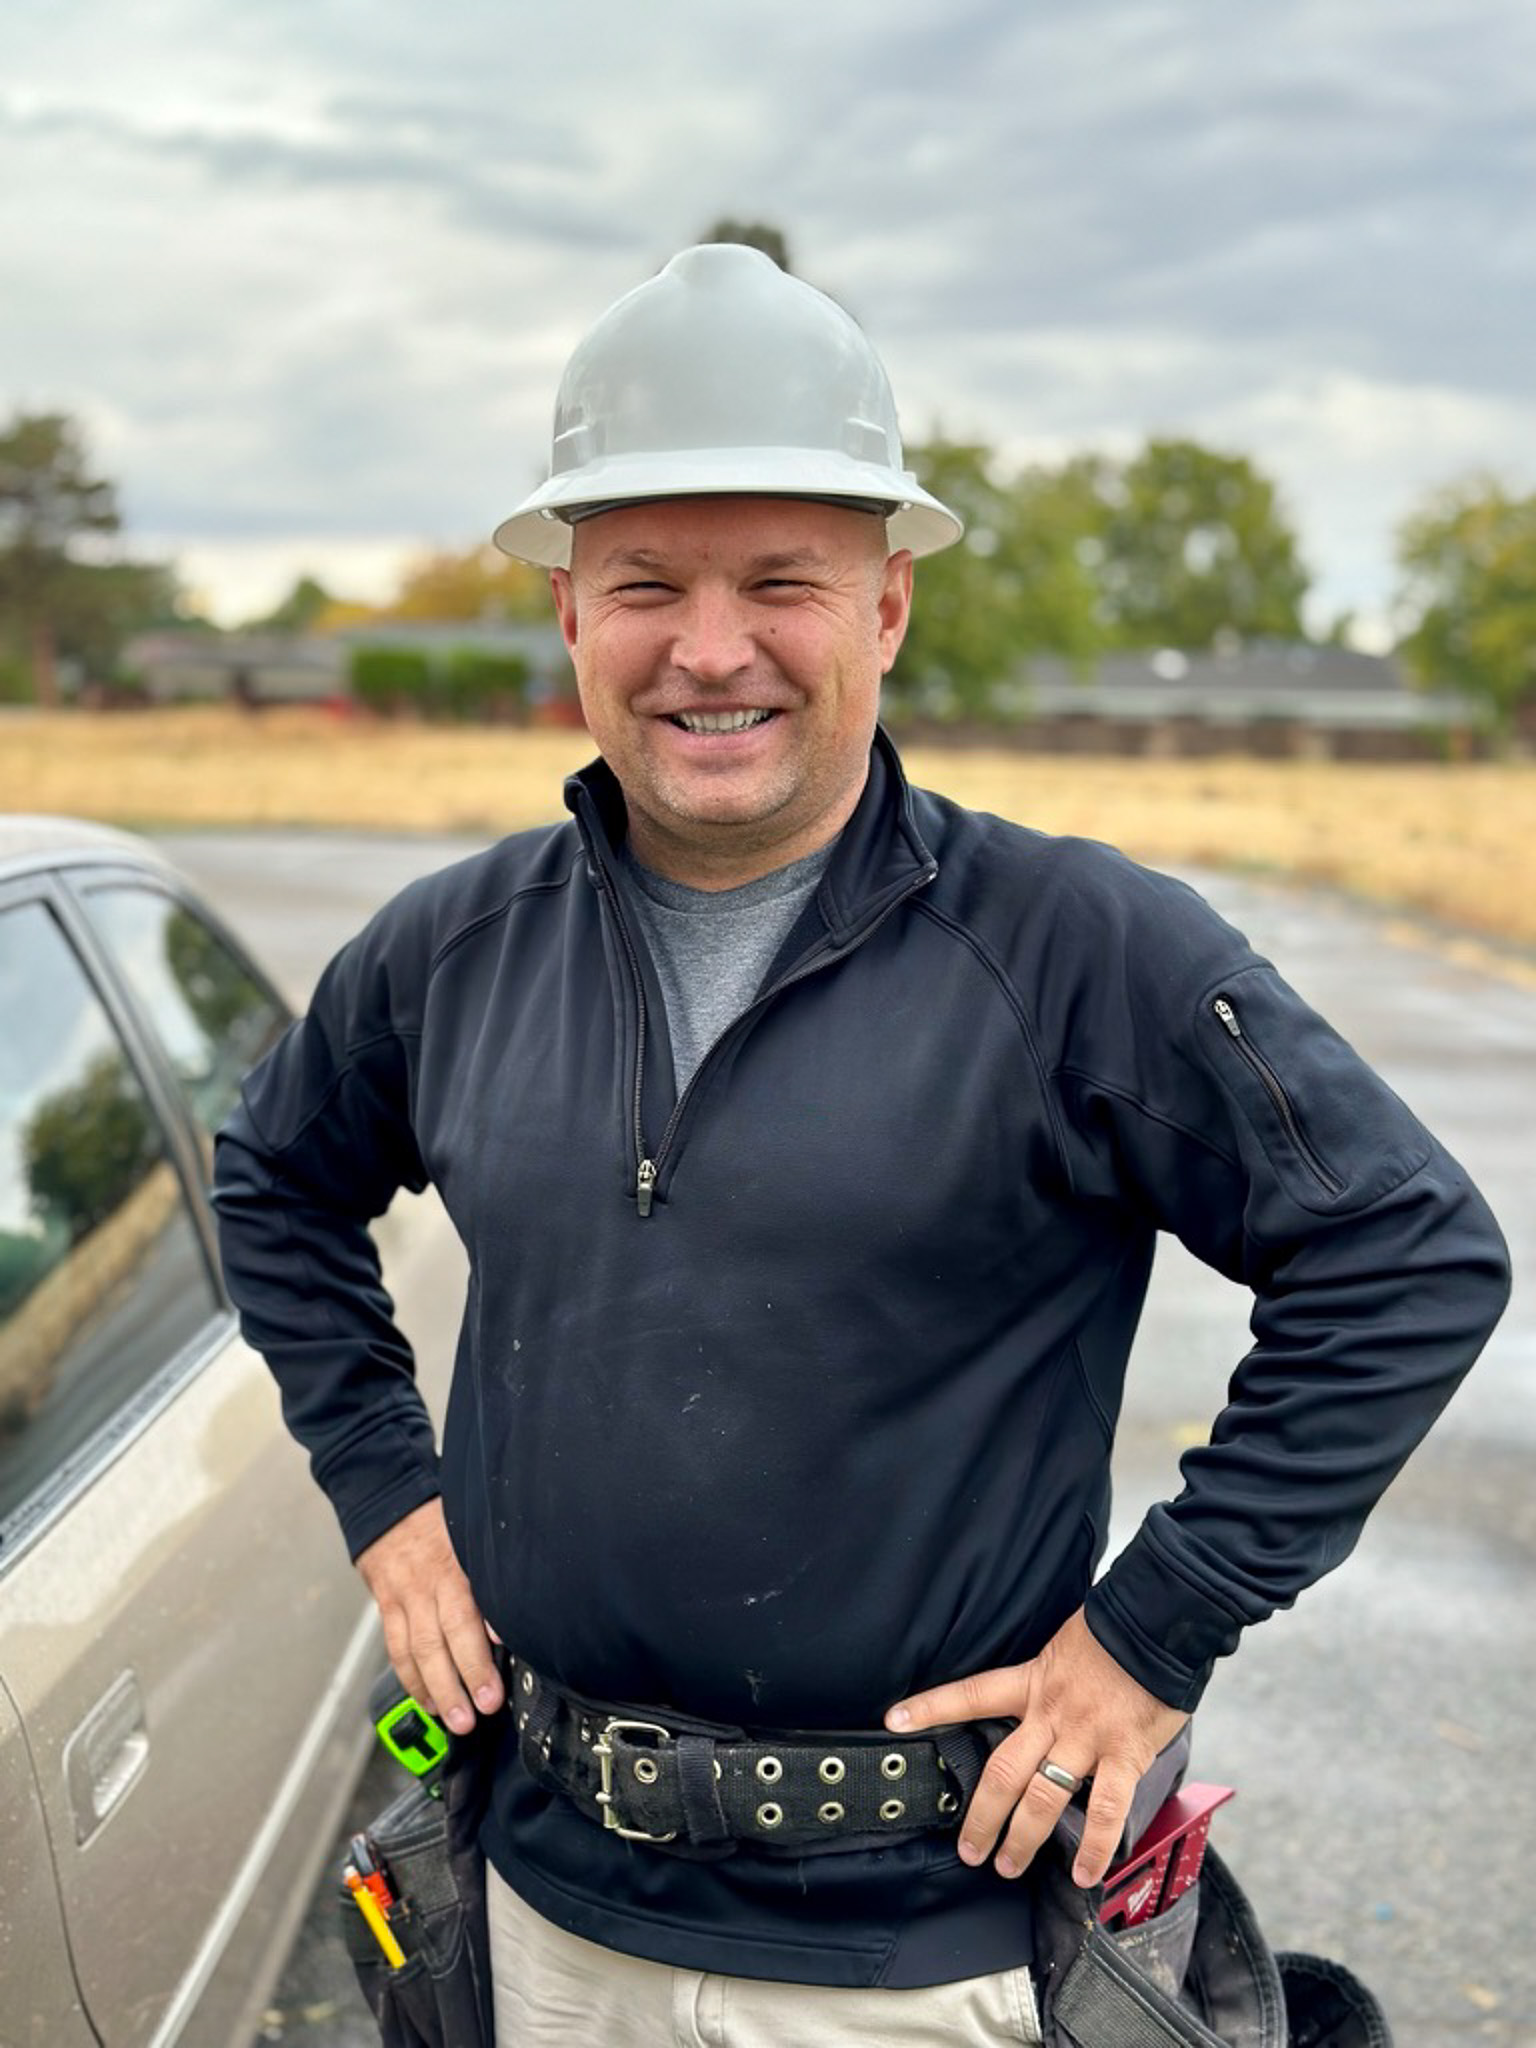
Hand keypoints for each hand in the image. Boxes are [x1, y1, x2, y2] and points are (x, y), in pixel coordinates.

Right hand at [355, 1499, 504, 1735]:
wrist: (388, 1504)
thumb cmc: (440, 1521)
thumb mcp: (471, 1536)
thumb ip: (489, 1575)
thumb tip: (509, 1622)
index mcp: (454, 1566)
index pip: (466, 1615)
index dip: (479, 1653)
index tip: (494, 1681)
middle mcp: (427, 1586)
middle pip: (441, 1640)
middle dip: (461, 1680)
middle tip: (479, 1712)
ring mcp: (404, 1598)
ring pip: (416, 1652)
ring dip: (436, 1690)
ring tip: (455, 1719)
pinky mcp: (387, 1608)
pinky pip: (397, 1649)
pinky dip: (411, 1679)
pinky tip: (428, 1700)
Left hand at [886, 1609, 1186, 1887]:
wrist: (1160, 1622)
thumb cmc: (1116, 1633)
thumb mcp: (1066, 1646)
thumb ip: (1049, 1679)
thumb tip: (1038, 1702)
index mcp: (1033, 1681)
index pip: (971, 1694)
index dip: (931, 1707)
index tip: (895, 1721)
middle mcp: (1052, 1713)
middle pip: (1002, 1770)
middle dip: (981, 1816)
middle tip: (969, 1851)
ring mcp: (1087, 1737)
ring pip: (1044, 1797)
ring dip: (1023, 1838)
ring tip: (1009, 1866)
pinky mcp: (1125, 1754)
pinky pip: (1106, 1808)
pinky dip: (1095, 1846)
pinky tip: (1085, 1874)